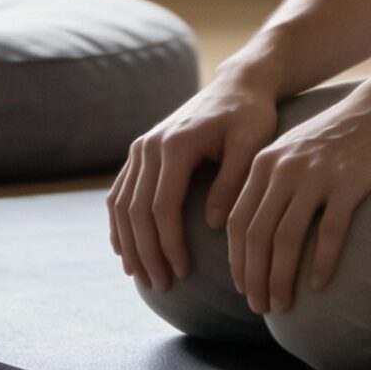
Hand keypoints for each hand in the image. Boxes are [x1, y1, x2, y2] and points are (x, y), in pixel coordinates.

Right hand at [107, 72, 280, 293]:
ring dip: (129, 243)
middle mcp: (149, 146)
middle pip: (136, 211)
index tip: (183, 273)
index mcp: (175, 145)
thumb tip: (210, 223)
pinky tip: (125, 249)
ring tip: (141, 276)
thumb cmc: (252, 115)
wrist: (237, 84)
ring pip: (122, 204)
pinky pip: (120, 192)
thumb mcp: (252, 145)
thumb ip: (232, 182)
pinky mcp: (141, 151)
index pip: (162, 207)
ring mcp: (141, 147)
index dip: (169, 244)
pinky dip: (118, 223)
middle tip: (162, 285)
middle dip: (146, 252)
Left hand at [225, 85, 370, 315]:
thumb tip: (254, 232)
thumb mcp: (293, 151)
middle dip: (252, 277)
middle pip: (256, 234)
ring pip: (286, 238)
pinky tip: (319, 285)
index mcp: (264, 163)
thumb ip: (271, 183)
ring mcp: (315, 175)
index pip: (237, 221)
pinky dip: (320, 262)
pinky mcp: (348, 183)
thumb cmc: (339, 137)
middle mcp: (283, 169)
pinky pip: (329, 231)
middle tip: (258, 308)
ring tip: (282, 305)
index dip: (237, 260)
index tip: (242, 288)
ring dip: (279, 278)